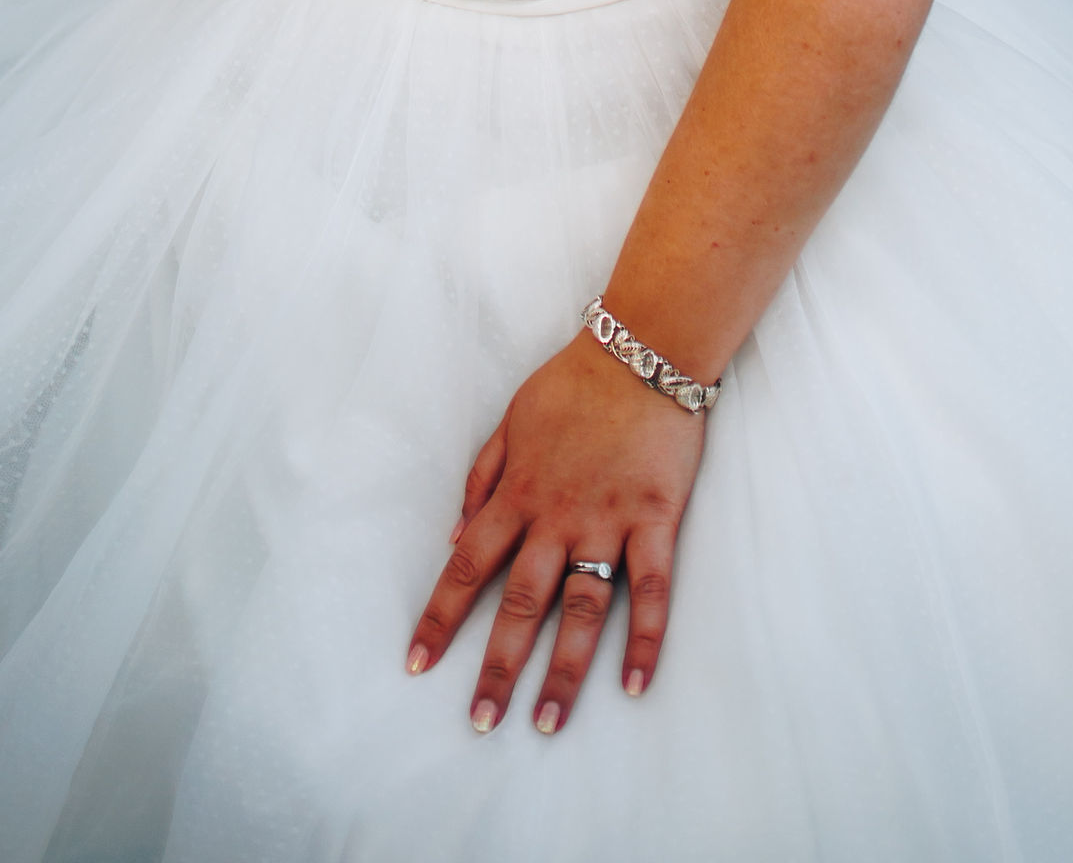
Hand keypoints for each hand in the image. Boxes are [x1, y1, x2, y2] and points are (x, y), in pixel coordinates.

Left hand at [407, 330, 705, 733]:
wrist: (641, 350)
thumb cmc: (573, 384)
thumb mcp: (510, 421)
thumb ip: (481, 478)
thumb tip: (454, 535)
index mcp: (516, 493)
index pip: (466, 567)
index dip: (441, 618)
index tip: (417, 663)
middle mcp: (554, 516)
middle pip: (519, 602)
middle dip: (497, 666)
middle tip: (480, 721)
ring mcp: (606, 520)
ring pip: (580, 608)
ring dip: (562, 670)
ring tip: (546, 722)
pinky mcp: (655, 519)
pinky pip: (649, 589)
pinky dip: (643, 638)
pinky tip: (633, 683)